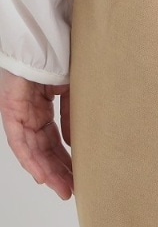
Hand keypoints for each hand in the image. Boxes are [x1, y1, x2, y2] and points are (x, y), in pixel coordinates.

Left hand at [0, 67, 72, 199]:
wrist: (47, 38)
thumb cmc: (62, 56)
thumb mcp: (73, 90)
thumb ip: (71, 115)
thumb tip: (74, 142)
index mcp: (42, 105)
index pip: (52, 138)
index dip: (64, 158)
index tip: (77, 175)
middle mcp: (28, 111)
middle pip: (42, 148)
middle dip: (58, 170)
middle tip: (72, 188)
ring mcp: (19, 111)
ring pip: (31, 149)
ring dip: (47, 171)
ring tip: (63, 188)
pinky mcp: (11, 108)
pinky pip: (19, 140)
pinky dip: (30, 159)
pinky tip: (42, 176)